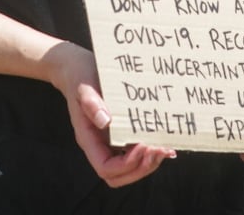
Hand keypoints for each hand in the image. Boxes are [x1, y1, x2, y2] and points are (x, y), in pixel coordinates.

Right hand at [46, 41, 174, 187]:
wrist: (78, 67)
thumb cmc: (80, 76)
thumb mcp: (83, 86)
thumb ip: (91, 103)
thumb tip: (105, 121)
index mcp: (88, 138)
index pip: (105, 168)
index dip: (126, 164)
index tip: (142, 146)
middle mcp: (99, 144)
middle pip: (118, 176)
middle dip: (141, 168)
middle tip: (160, 151)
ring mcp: (110, 140)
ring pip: (129, 168)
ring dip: (148, 163)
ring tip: (165, 149)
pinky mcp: (121, 132)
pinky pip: (135, 152)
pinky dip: (150, 152)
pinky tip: (165, 142)